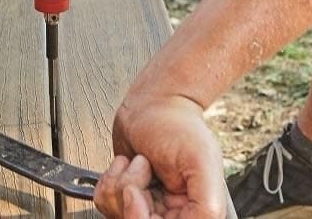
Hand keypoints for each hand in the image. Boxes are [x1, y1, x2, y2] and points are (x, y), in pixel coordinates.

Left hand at [93, 94, 226, 217]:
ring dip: (119, 182)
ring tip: (138, 161)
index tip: (136, 194)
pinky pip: (105, 202)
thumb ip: (206, 203)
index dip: (142, 217)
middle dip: (130, 194)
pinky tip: (125, 163)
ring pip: (117, 215)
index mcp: (196, 210)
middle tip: (141, 168)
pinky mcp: (125, 196)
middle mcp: (171, 212)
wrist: (152, 104)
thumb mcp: (200, 160)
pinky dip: (108, 178)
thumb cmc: (177, 124)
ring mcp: (147, 205)